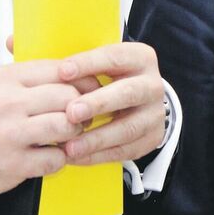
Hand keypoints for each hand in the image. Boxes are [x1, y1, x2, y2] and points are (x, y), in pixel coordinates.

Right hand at [0, 60, 83, 202]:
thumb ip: (25, 73)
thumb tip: (64, 65)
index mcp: (6, 78)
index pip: (60, 70)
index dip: (82, 79)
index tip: (89, 88)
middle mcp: (10, 103)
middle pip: (68, 97)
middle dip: (82, 107)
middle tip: (81, 115)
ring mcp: (12, 135)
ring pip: (67, 125)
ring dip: (74, 132)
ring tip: (67, 135)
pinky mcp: (14, 165)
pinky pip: (56, 159)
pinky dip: (59, 159)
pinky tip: (50, 155)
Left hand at [57, 42, 165, 165]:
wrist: (142, 101)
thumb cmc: (113, 79)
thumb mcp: (104, 64)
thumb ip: (85, 68)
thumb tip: (59, 74)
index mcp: (141, 59)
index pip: (115, 58)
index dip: (89, 64)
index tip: (63, 71)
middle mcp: (152, 85)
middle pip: (128, 93)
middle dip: (98, 104)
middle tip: (72, 113)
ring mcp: (154, 114)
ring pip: (127, 128)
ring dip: (96, 139)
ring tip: (69, 146)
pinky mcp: (151, 138)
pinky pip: (124, 151)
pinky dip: (98, 156)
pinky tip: (76, 157)